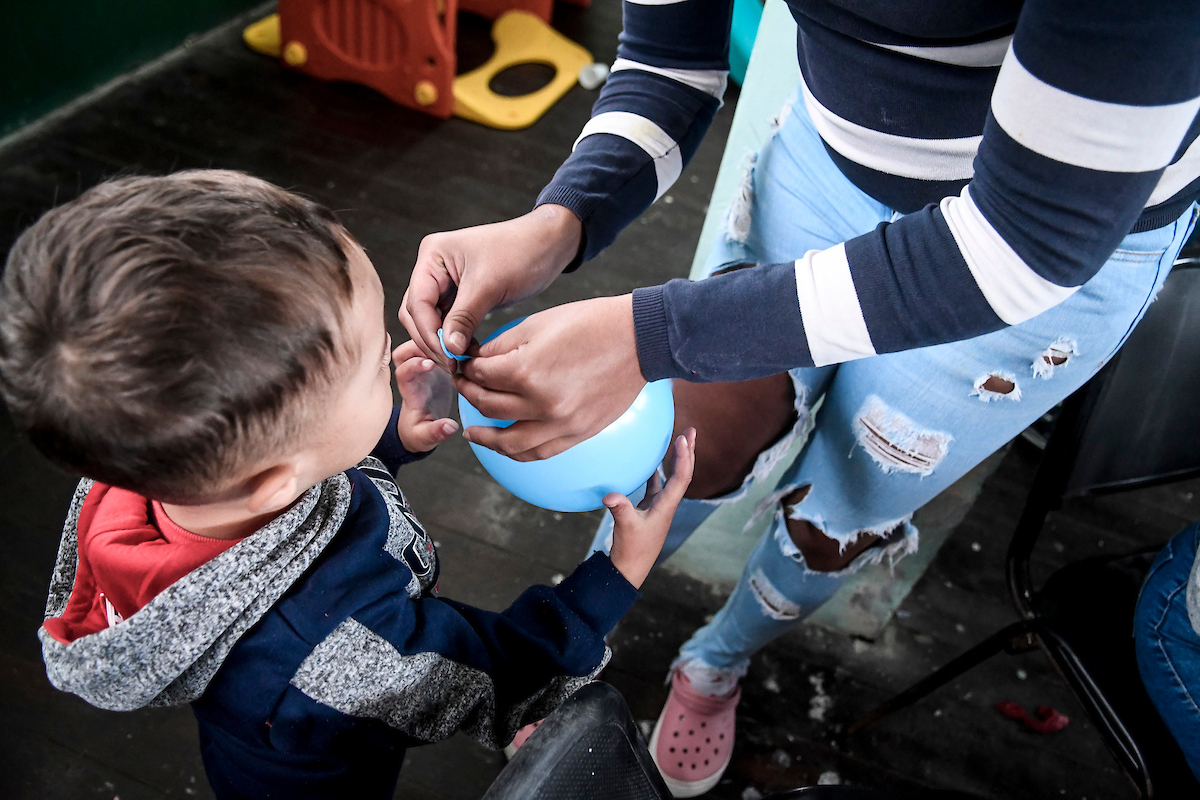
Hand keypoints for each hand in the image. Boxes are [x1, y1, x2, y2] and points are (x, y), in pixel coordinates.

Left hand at [393, 340, 458, 452]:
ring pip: (420, 342)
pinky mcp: (436, 363)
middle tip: (447, 347)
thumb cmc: (418, 431)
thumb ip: (436, 432)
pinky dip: (444, 341)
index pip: (402, 371)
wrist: (418, 426)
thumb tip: (450, 427)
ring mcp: (423, 367)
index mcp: (409, 391)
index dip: (413, 365)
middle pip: (407, 349)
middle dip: (425, 344)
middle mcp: (413, 375)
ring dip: (436, 340)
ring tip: (455, 345)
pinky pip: (434, 344)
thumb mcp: (425, 437)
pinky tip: (459, 345)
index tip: (430, 364)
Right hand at [399, 205, 582, 369]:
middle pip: (417, 313)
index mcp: (433, 255)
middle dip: (432, 340)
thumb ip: (464, 318)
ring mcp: (445, 282)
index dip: (429, 332)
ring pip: (430, 320)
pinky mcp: (460, 296)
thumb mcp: (489, 286)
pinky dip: (454, 338)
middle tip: (452, 364)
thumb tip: (448, 349)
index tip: (447, 356)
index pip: (418, 302)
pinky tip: (468, 351)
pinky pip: (448, 322)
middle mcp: (433, 267)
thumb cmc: (520, 252)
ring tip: (460, 361)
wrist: (547, 245)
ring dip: (443, 342)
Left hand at [455, 294, 645, 460]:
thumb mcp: (538, 324)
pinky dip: (516, 453)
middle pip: (488, 406)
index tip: (464, 365)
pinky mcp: (577, 434)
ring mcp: (561, 424)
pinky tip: (505, 445)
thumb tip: (475, 361)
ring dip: (485, 438)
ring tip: (472, 433)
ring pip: (508, 443)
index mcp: (527, 371)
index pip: (480, 376)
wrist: (639, 340)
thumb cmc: (590, 324)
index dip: (466, 369)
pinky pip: (538, 453)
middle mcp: (541, 404)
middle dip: (470, 394)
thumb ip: (501, 347)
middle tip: (465, 386)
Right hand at [607, 428, 695, 588]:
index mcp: (666, 506)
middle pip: (682, 473)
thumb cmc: (631, 549)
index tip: (684, 439)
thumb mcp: (625, 527)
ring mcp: (658, 506)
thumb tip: (609, 495)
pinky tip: (652, 462)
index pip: (681, 477)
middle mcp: (666, 504)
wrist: (630, 568)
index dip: (684, 457)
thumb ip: (620, 509)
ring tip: (678, 440)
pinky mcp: (648, 509)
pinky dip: (656, 472)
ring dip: (675, 459)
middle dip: (688, 452)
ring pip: (670, 478)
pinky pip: (655, 485)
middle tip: (691, 431)